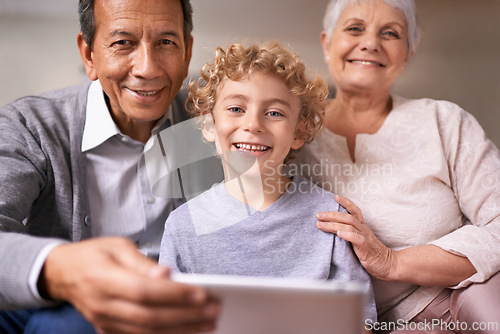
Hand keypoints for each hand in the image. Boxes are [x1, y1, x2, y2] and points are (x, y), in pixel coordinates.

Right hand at [38, 237, 218, 333]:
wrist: (63, 273)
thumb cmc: (93, 254)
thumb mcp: (117, 246)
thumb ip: (142, 262)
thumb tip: (166, 273)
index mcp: (103, 278)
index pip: (144, 291)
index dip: (174, 294)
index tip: (202, 293)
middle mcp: (103, 304)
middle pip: (149, 317)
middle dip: (185, 316)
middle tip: (213, 310)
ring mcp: (104, 321)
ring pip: (146, 333)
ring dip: (180, 330)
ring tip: (206, 324)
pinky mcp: (108, 330)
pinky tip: (185, 332)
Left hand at [316, 195, 396, 281]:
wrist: (389, 265)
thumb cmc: (372, 254)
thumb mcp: (360, 241)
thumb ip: (351, 235)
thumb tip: (334, 231)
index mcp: (362, 227)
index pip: (355, 211)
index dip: (346, 202)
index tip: (335, 196)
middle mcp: (364, 230)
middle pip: (347, 217)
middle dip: (331, 214)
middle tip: (318, 215)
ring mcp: (365, 238)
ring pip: (349, 226)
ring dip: (333, 224)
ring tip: (320, 224)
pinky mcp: (367, 248)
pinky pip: (357, 239)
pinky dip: (347, 235)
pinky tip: (338, 234)